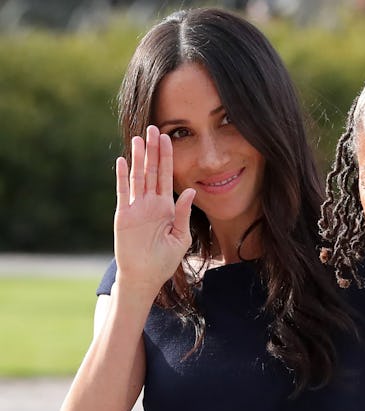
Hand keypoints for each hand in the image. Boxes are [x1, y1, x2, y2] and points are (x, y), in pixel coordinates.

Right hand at [113, 125, 195, 296]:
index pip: (167, 176)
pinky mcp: (124, 215)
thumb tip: (191, 190)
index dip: (168, 158)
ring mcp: (136, 208)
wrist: (145, 277)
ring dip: (138, 158)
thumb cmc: (164, 260)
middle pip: (152, 171)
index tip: (169, 138)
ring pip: (138, 177)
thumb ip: (184, 213)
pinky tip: (122, 161)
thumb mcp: (180, 236)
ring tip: (138, 138)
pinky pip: (123, 192)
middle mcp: (150, 203)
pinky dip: (122, 177)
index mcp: (166, 207)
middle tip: (154, 128)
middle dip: (153, 150)